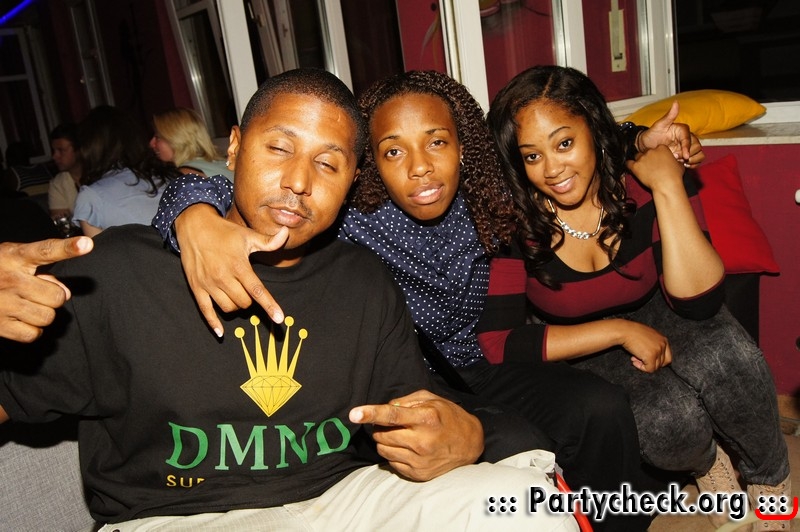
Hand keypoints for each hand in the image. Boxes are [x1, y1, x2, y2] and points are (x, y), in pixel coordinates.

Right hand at [0, 236, 92, 342]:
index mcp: (13, 257)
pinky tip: (19, 318)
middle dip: (51, 296)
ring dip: (42, 314)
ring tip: (25, 304)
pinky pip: (33, 334)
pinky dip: (31, 330)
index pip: (45, 251)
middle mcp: (9, 279)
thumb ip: (42, 270)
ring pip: (48, 317)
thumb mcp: (13, 261)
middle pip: (57, 296)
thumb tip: (65, 294)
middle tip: (34, 292)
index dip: (68, 248)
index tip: (86, 244)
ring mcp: (3, 303)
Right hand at [174, 204, 289, 335]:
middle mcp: (223, 277)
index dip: (270, 305)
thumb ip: (268, 241)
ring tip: (237, 296)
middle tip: (249, 291)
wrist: (194, 227)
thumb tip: (286, 233)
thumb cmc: (224, 232)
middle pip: (244, 303)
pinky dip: (214, 323)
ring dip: (237, 307)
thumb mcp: (247, 235)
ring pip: (229, 308)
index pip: (257, 290)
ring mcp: (209, 284)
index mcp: (238, 266)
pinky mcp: (196, 288)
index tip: (279, 319)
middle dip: (251, 302)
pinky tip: (221, 332)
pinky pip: (205, 311)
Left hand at [349, 389, 483, 480]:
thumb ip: (405, 401)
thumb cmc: (449, 417)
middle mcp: (422, 441)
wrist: (470, 443)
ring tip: (400, 435)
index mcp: (426, 418)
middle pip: (382, 435)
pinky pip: (392, 463)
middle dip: (380, 428)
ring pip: (383, 450)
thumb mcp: (431, 399)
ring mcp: (420, 460)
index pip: (392, 416)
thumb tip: (384, 408)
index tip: (354, 414)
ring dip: (385, 441)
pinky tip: (407, 448)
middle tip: (391, 424)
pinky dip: (394, 454)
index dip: (371, 414)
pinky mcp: (418, 474)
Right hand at [618, 320, 671, 372]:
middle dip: (650, 363)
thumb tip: (653, 358)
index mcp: (663, 340)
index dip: (657, 361)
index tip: (647, 360)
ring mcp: (658, 350)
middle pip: (662, 363)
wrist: (624, 330)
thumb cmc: (632, 332)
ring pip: (655, 367)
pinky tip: (634, 361)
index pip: (667, 357)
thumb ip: (653, 345)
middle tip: (638, 359)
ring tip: (635, 359)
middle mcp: (663, 345)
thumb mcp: (647, 336)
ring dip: (644, 365)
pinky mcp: (651, 356)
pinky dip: (641, 368)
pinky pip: (649, 369)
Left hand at [626, 144, 685, 192]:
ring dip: (639, 161)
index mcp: (662, 148)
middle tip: (650, 166)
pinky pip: (628, 163)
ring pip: (637, 156)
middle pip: (646, 151)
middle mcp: (651, 151)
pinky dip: (629, 165)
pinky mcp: (635, 166)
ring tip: (643, 168)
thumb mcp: (679, 165)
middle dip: (648, 157)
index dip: (657, 155)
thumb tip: (675, 162)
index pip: (656, 148)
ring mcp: (642, 158)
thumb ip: (675, 161)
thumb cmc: (674, 176)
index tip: (657, 160)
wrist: (666, 184)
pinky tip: (631, 168)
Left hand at [638, 100, 705, 167]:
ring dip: (693, 160)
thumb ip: (668, 116)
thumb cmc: (651, 135)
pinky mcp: (685, 155)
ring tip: (681, 163)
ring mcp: (686, 147)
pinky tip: (684, 166)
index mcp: (682, 130)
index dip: (687, 147)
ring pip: (699, 153)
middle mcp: (686, 138)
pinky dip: (693, 164)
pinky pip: (696, 160)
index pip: (689, 138)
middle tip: (677, 159)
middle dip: (689, 154)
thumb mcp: (658, 126)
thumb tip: (676, 103)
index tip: (684, 156)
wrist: (646, 147)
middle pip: (697, 146)